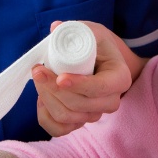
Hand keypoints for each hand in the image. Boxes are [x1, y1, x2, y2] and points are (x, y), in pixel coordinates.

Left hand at [32, 20, 144, 136]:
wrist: (100, 61)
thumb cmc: (97, 45)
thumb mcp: (91, 32)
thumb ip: (75, 29)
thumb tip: (55, 28)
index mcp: (120, 78)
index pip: (100, 88)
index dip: (79, 85)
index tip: (59, 77)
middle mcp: (111, 101)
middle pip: (80, 105)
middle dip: (53, 90)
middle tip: (38, 69)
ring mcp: (95, 114)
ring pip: (67, 117)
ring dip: (47, 98)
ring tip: (38, 78)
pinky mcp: (80, 122)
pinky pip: (59, 130)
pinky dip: (45, 116)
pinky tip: (42, 98)